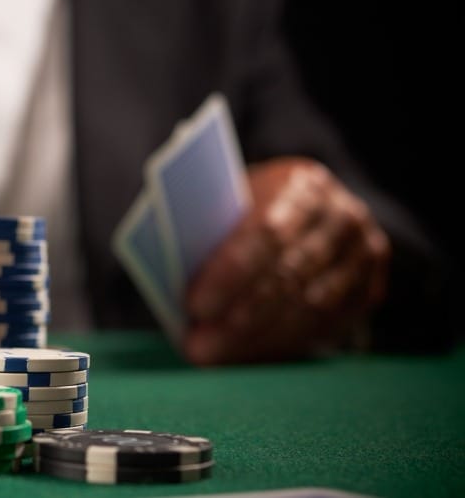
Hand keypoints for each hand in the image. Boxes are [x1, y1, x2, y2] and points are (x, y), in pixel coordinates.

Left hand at [184, 157, 389, 364]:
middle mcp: (342, 217)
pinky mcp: (368, 291)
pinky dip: (279, 345)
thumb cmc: (251, 209)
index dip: (230, 272)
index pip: (268, 232)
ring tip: (213, 356)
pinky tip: (245, 356)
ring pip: (308, 309)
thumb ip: (212, 230)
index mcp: (301, 184)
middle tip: (198, 346)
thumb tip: (172, 276)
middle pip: (289, 276)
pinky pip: (324, 327)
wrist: (311, 210)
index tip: (194, 305)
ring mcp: (363, 255)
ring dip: (255, 339)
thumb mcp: (232, 203)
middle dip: (238, 318)